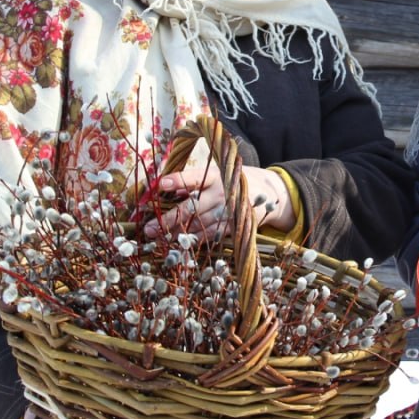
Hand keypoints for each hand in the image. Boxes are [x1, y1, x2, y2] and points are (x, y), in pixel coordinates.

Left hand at [148, 165, 293, 238]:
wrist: (268, 192)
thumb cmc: (232, 180)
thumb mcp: (216, 174)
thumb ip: (194, 182)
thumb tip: (167, 188)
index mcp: (215, 176)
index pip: (194, 177)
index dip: (177, 181)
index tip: (160, 184)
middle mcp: (221, 193)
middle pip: (192, 208)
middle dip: (169, 219)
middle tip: (149, 228)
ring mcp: (229, 211)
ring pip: (199, 225)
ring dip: (178, 233)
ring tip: (160, 238)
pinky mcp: (234, 225)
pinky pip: (211, 235)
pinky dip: (195, 240)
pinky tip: (181, 243)